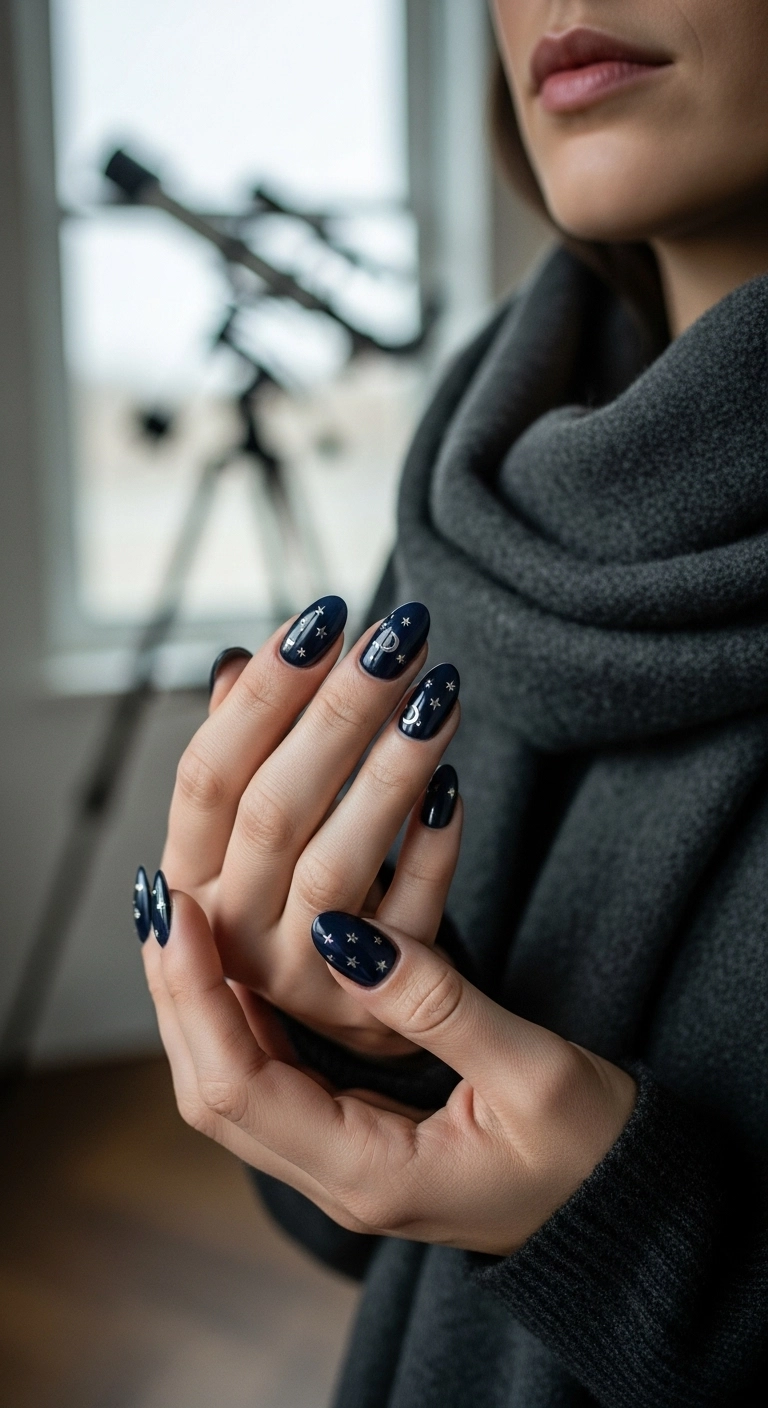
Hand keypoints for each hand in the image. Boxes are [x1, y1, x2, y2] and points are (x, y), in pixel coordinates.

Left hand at [142, 893, 636, 1254]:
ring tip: (186, 917)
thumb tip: (341, 936)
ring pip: (232, 1084)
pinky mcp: (354, 1136)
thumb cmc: (594, 1153)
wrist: (623, 1212)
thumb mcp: (534, 1073)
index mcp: (370, 1174)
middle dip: (179, 992)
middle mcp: (337, 1178)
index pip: (239, 1086)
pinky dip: (239, 1016)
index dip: (198, 994)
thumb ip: (438, 1006)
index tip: (182, 911)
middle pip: (212, 1090)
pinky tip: (238, 959)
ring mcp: (341, 1162)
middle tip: (163, 900)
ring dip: (200, 1002)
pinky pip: (268, 1075)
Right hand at [155, 598, 461, 1055]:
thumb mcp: (253, 833)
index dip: (264, 695)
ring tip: (440, 690)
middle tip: (398, 636)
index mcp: (189, 878)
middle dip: (339, 712)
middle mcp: (231, 932)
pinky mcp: (375, 1011)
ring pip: (338, 861)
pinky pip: (410, 917)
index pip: (207, 776)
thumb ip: (245, 753)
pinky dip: (432, 848)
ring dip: (392, 768)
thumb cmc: (299, 892)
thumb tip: (239, 665)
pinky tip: (455, 785)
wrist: (349, 1016)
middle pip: (274, 809)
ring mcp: (302, 977)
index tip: (324, 618)